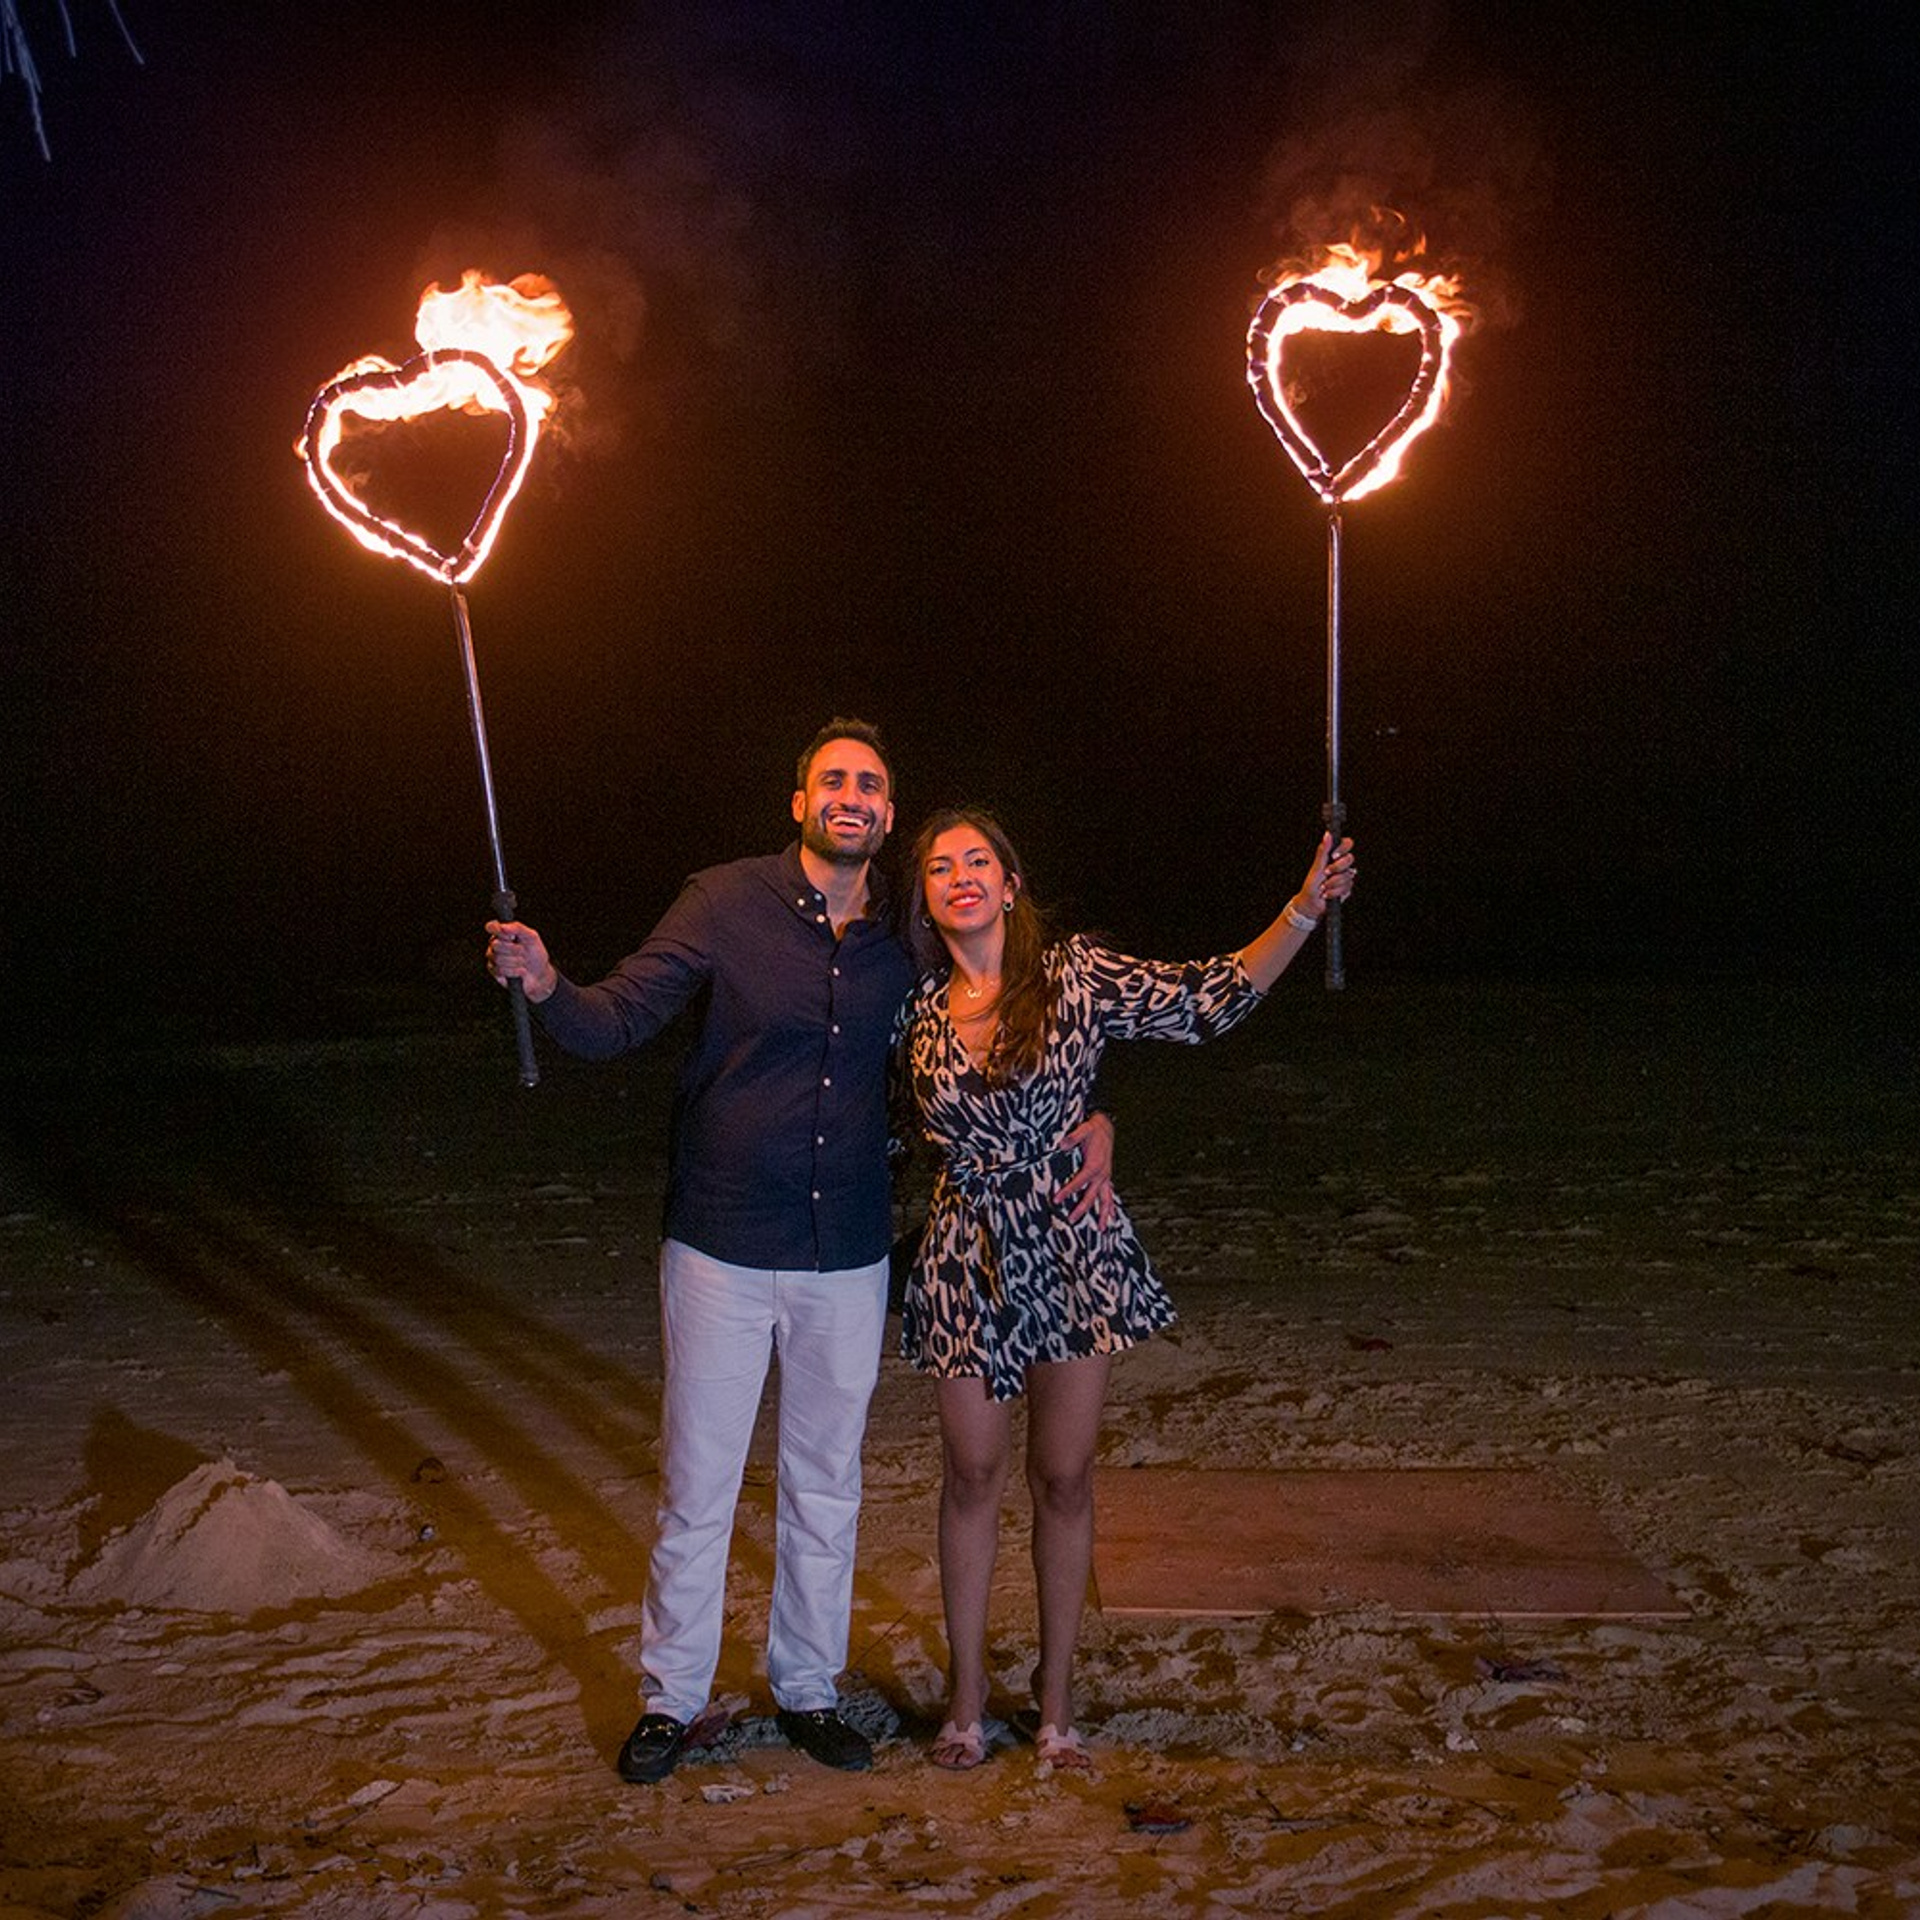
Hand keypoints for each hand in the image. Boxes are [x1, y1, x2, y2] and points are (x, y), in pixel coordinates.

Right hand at [485, 920, 556, 1001]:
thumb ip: (518, 928)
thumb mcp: (532, 937)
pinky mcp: (495, 973)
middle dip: (514, 949)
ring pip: (498, 958)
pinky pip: (500, 970)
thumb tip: (503, 927)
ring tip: (523, 962)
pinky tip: (521, 971)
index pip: (492, 926)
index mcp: (503, 933)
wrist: (540, 973)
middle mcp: (495, 945)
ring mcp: (493, 959)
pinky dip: (515, 971)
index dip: (497, 929)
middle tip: (523, 951)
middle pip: (496, 944)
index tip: (510, 936)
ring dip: (516, 961)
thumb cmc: (535, 953)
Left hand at [1057, 1111, 1115, 1226]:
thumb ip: (1073, 1137)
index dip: (1067, 1191)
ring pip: (1105, 1200)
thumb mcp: (1084, 1129)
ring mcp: (1105, 1177)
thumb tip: (1061, 1144)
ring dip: (1103, 1214)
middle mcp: (1102, 1174)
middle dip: (1081, 1209)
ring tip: (1101, 1228)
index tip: (1056, 1199)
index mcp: (1094, 1165)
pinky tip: (1111, 1217)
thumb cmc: (1094, 1130)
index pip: (1079, 1182)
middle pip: (1091, 1196)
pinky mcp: (1107, 1177)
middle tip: (1071, 1220)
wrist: (1105, 1127)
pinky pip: (1109, 1195)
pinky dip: (1110, 1207)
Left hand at [1293, 834, 1355, 919]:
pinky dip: (1335, 891)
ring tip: (1323, 887)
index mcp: (1333, 856)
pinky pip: (1347, 887)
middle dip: (1337, 868)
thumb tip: (1327, 834)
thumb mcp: (1316, 867)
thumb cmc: (1311, 885)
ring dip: (1333, 883)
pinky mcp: (1347, 887)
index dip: (1343, 848)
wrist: (1311, 903)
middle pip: (1350, 858)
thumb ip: (1323, 851)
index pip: (1347, 844)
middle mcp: (1341, 864)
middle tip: (1326, 873)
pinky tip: (1328, 893)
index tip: (1334, 855)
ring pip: (1348, 875)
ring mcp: (1345, 876)